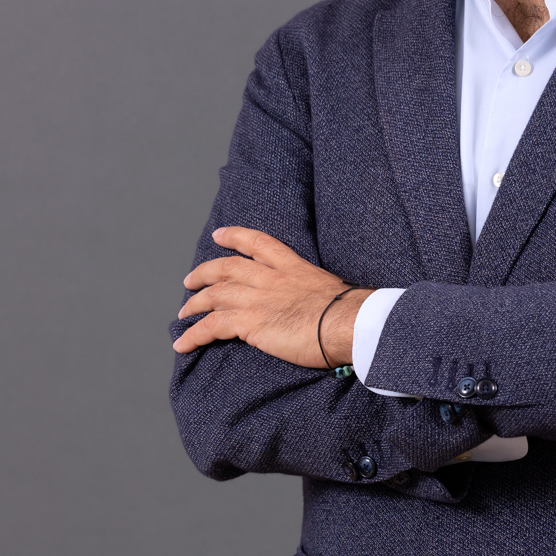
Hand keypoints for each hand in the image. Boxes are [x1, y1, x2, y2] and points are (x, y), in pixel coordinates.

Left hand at [173, 227, 370, 368]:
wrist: (350, 322)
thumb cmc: (349, 313)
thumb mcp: (331, 290)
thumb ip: (314, 293)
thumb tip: (320, 306)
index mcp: (294, 267)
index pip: (259, 243)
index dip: (236, 236)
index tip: (219, 234)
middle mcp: (272, 278)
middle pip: (228, 268)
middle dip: (205, 273)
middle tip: (190, 280)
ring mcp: (259, 298)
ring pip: (215, 295)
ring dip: (194, 305)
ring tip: (183, 314)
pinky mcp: (251, 322)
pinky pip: (212, 326)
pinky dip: (193, 334)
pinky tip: (183, 343)